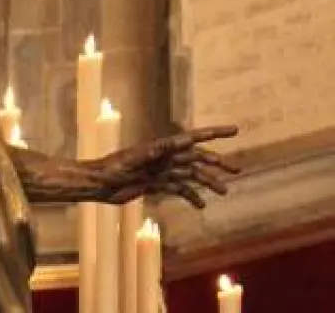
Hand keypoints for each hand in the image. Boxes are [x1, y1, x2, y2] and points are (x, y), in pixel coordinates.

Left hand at [93, 125, 239, 207]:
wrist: (99, 184)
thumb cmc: (112, 168)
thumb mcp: (132, 160)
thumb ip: (151, 152)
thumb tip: (171, 144)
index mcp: (162, 148)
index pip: (193, 138)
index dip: (214, 133)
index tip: (235, 130)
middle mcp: (165, 157)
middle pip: (197, 158)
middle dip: (217, 162)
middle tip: (236, 170)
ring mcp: (161, 171)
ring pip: (191, 175)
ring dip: (208, 182)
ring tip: (224, 192)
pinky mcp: (156, 184)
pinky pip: (179, 189)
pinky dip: (191, 196)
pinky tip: (201, 206)